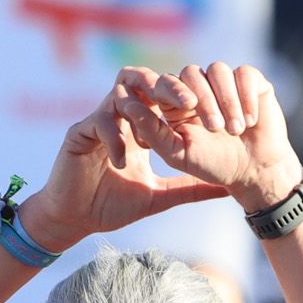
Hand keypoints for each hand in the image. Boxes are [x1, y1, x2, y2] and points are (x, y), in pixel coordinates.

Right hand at [20, 76, 231, 250]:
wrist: (73, 221)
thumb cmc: (112, 206)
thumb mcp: (160, 197)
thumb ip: (191, 188)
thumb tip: (228, 189)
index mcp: (139, 126)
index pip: (163, 97)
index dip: (185, 98)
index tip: (210, 114)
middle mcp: (119, 117)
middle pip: (143, 82)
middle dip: (167, 87)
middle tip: (190, 103)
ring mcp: (97, 122)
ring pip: (119, 93)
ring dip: (139, 108)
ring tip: (155, 131)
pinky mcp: (78, 134)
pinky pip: (99, 122)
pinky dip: (114, 139)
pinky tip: (124, 163)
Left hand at [109, 63, 302, 211]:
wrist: (254, 171)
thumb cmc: (213, 165)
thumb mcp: (178, 153)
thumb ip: (152, 131)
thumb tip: (128, 105)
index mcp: (176, 103)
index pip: (166, 83)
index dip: (173, 90)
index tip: (187, 107)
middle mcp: (199, 87)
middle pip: (192, 73)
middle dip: (205, 100)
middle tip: (215, 128)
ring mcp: (225, 82)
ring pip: (218, 70)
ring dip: (227, 101)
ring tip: (236, 130)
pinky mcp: (250, 81)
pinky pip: (245, 73)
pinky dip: (247, 96)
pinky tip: (251, 120)